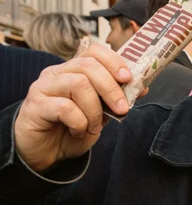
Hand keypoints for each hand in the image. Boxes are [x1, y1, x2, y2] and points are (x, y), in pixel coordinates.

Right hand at [13, 44, 132, 171]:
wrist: (44, 153)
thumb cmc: (71, 129)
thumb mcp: (100, 113)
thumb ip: (116, 99)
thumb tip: (143, 87)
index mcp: (73, 70)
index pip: (94, 51)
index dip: (114, 61)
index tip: (128, 79)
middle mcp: (56, 73)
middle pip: (89, 66)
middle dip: (112, 89)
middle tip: (122, 109)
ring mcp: (43, 88)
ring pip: (78, 84)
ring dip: (94, 109)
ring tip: (95, 126)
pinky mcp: (35, 106)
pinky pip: (65, 107)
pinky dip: (80, 122)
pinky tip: (79, 131)